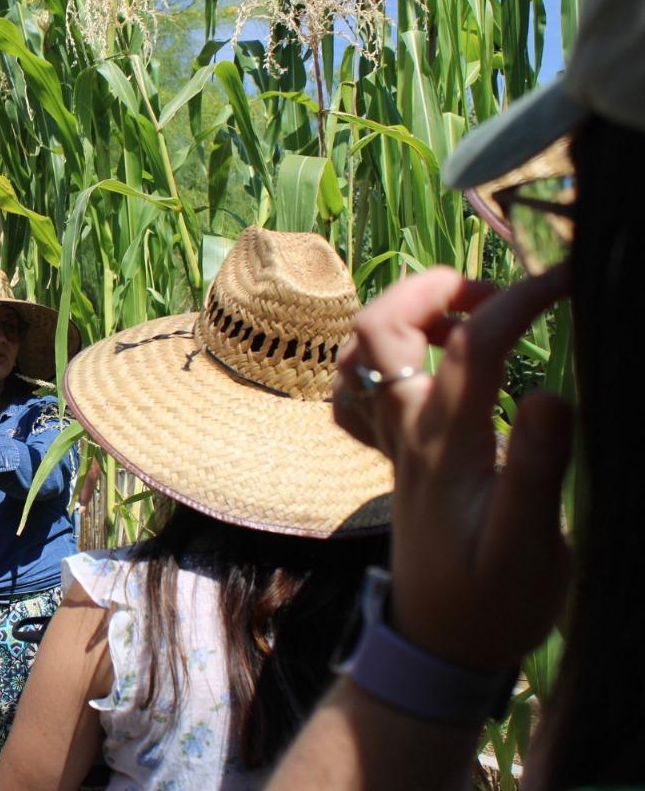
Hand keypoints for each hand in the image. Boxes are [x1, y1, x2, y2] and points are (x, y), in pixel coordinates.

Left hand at [335, 266, 573, 671]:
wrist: (440, 644)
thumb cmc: (494, 603)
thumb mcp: (531, 548)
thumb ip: (538, 472)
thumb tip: (551, 393)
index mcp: (445, 444)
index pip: (470, 344)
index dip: (518, 299)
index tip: (569, 282)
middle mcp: (406, 432)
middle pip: (380, 327)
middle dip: (436, 287)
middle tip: (502, 298)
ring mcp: (391, 441)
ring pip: (358, 352)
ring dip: (406, 317)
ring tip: (469, 323)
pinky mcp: (392, 455)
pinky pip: (356, 391)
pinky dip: (378, 361)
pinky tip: (426, 368)